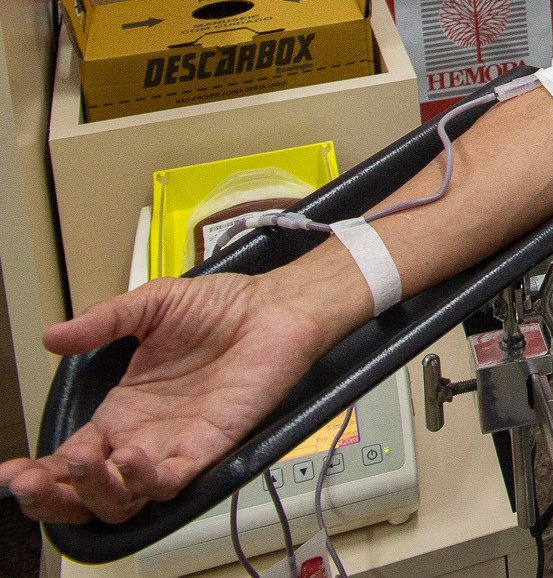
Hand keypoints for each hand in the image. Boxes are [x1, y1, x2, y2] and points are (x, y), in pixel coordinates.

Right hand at [0, 274, 327, 523]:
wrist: (277, 305)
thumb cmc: (222, 307)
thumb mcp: (150, 306)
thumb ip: (102, 322)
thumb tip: (53, 336)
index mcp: (124, 409)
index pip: (70, 456)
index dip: (40, 470)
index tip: (12, 471)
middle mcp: (145, 434)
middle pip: (90, 489)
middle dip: (54, 495)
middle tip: (32, 482)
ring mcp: (176, 443)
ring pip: (127, 496)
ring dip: (98, 491)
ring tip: (83, 466)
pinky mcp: (212, 444)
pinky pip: (174, 478)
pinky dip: (148, 479)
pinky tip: (132, 459)